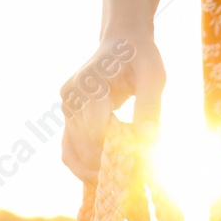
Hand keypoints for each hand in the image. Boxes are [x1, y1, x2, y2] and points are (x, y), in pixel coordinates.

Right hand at [60, 0, 163, 181]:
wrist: (122, 42)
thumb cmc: (140, 56)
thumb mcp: (153, 76)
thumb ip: (150, 107)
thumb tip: (148, 141)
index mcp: (89, 84)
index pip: (96, 130)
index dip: (117, 150)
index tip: (140, 160)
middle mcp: (71, 97)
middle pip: (85, 145)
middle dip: (110, 163)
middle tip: (136, 174)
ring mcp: (66, 109)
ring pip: (73, 153)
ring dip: (96, 171)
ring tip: (122, 178)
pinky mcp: (69, 119)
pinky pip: (69, 152)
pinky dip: (84, 168)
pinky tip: (104, 176)